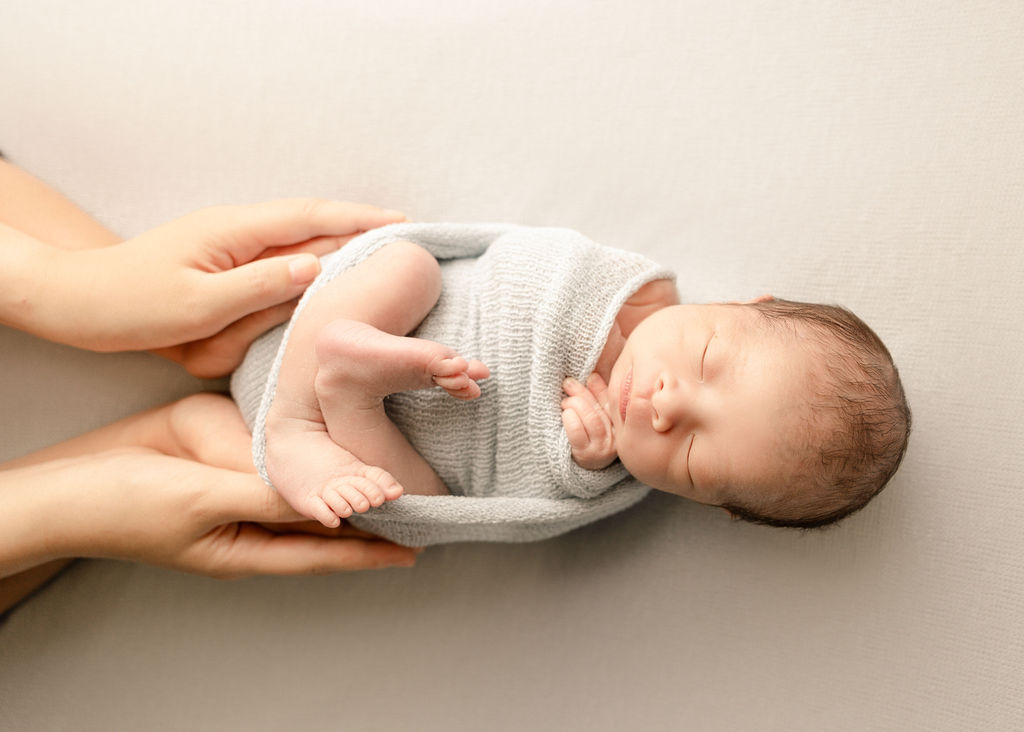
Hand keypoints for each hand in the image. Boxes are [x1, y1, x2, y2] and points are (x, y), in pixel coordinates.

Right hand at [1, 394, 418, 578]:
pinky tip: (332, 448)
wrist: (70, 481)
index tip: (417, 549)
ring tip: (390, 475)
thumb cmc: (127, 504)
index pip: (325, 553)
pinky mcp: (225, 466)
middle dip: (369, 520)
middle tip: (419, 505)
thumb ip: (267, 499)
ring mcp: (238, 496)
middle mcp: (250, 526)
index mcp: (246, 549)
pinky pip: (278, 467)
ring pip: (305, 495)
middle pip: (322, 526)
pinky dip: (309, 460)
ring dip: (343, 487)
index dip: (371, 552)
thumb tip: (329, 502)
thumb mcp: (204, 501)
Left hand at [48, 199, 404, 375]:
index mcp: (234, 231)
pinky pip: (278, 253)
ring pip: (296, 236)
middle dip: (358, 224)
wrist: (77, 300)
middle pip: (310, 220)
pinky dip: (310, 257)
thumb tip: (317, 268)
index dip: (359, 220)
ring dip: (337, 239)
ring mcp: (228, 241)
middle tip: (405, 237)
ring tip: (380, 253)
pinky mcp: (222, 259)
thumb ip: (260, 286)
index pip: (310, 218)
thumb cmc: (131, 305)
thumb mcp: (198, 305)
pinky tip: (326, 271)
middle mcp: (236, 228)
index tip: (402, 223)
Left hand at [561, 373, 617, 469]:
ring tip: (565, 402)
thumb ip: (597, 397)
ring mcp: (602, 449)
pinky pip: (578, 433)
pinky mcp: (586, 455)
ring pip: (592, 420)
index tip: (589, 376)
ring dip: (575, 405)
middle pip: (601, 410)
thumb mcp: (597, 416)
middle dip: (582, 393)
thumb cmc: (589, 436)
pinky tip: (566, 414)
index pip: (613, 402)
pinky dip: (570, 420)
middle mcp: (617, 438)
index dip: (600, 388)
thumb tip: (592, 375)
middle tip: (568, 385)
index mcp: (621, 425)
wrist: (583, 467)